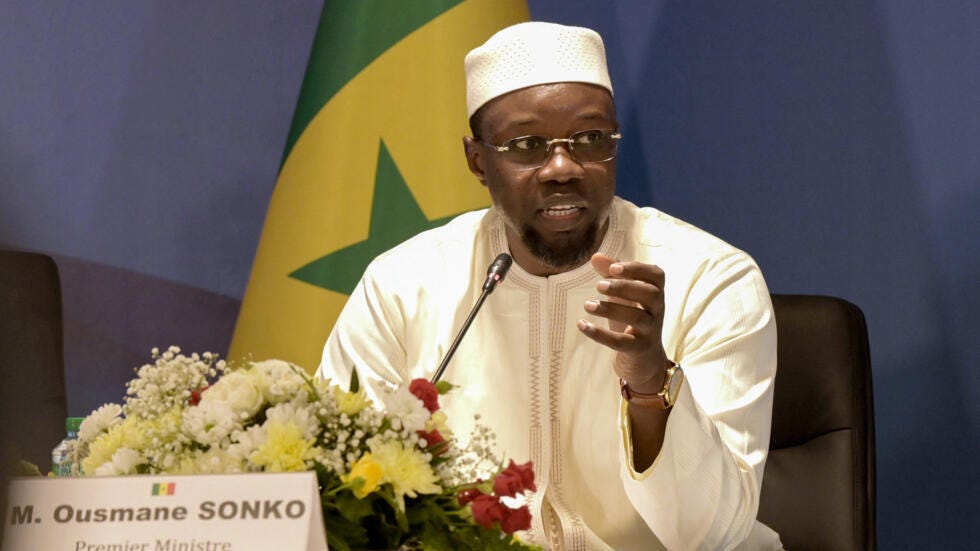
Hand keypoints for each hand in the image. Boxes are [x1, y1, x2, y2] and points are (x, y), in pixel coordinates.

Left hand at [577, 253, 669, 391]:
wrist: (643, 359)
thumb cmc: (632, 320)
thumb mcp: (623, 296)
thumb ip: (612, 275)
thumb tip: (596, 256)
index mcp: (656, 293)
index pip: (656, 275)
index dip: (637, 268)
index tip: (614, 267)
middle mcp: (657, 311)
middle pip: (650, 294)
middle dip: (625, 287)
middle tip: (599, 285)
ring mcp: (650, 331)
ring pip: (636, 318)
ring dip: (610, 309)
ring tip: (587, 305)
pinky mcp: (638, 349)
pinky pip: (621, 342)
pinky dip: (600, 334)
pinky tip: (582, 325)